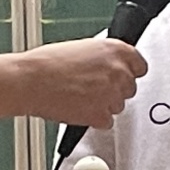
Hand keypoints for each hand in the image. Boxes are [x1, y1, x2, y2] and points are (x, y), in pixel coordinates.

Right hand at [15, 39, 145, 129]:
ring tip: (80, 97)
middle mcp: (118, 71)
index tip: (121, 77)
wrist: (30, 81)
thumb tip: (110, 65)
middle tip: (92, 88)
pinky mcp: (101, 114)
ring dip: (103, 104)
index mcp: (116, 50)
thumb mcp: (83, 48)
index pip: (140, 66)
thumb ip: (103, 57)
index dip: (129, 72)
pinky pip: (106, 121)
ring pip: (118, 106)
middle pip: (130, 88)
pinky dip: (94, 118)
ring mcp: (111, 94)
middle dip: (114, 90)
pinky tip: (78, 108)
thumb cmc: (48, 63)